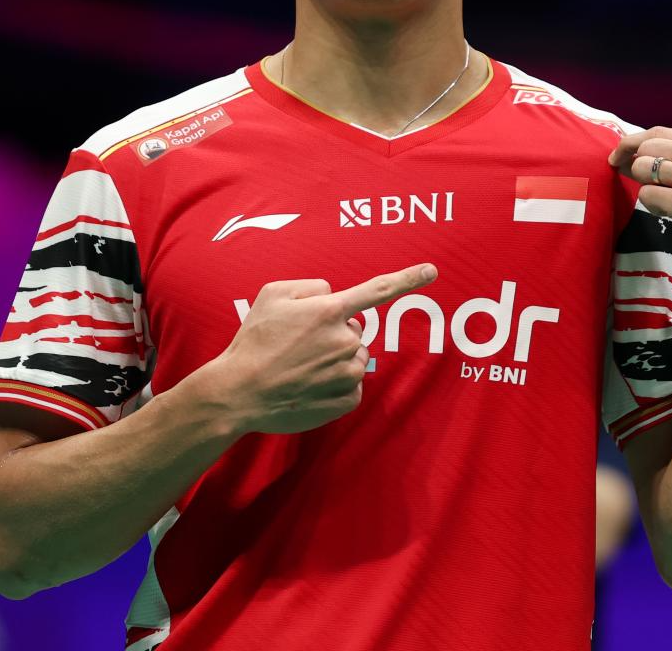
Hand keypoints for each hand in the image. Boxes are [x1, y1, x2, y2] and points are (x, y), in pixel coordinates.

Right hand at [206, 263, 437, 434]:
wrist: (238, 391)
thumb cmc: (253, 340)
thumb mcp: (272, 294)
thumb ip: (310, 287)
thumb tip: (333, 297)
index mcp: (329, 310)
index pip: (377, 290)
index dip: (407, 278)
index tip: (433, 270)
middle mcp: (344, 340)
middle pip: (354, 329)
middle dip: (334, 332)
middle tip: (298, 344)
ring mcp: (346, 372)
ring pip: (353, 357)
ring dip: (335, 359)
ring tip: (300, 367)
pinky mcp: (345, 400)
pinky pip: (351, 386)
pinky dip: (335, 385)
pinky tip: (308, 385)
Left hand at [608, 127, 671, 303]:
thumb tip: (627, 152)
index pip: (658, 132)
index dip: (631, 143)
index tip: (617, 156)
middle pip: (646, 148)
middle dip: (635, 167)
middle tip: (644, 186)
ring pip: (642, 169)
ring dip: (647, 189)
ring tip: (669, 204)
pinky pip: (646, 195)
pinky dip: (653, 207)